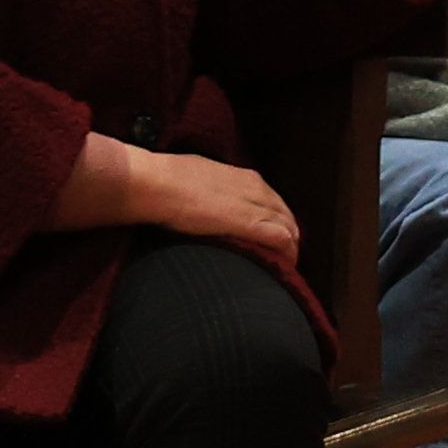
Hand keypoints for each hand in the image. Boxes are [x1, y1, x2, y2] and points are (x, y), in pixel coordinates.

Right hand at [71, 132, 297, 270]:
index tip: (271, 242)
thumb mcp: (200, 179)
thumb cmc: (168, 180)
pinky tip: (282, 268)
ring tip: (280, 269)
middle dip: (288, 239)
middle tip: (279, 261)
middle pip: (287, 218)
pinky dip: (286, 254)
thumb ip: (213, 192)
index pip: (275, 204)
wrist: (157, 183)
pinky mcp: (249, 223)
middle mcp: (258, 188)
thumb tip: (206, 205)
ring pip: (290, 229)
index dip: (277, 224)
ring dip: (288, 249)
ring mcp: (256, 205)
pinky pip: (282, 239)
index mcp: (246, 178)